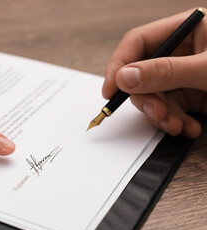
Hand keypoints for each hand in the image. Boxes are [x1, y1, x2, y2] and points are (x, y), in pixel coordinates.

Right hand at [103, 7, 206, 138]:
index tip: (110, 89)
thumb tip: (125, 77)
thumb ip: (166, 71)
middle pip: (142, 73)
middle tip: (157, 115)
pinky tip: (188, 127)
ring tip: (178, 126)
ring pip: (154, 95)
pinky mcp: (191, 94)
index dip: (119, 64)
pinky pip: (169, 107)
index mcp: (187, 30)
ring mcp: (184, 74)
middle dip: (148, 99)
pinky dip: (174, 121)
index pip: (139, 42)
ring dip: (162, 115)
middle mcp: (181, 51)